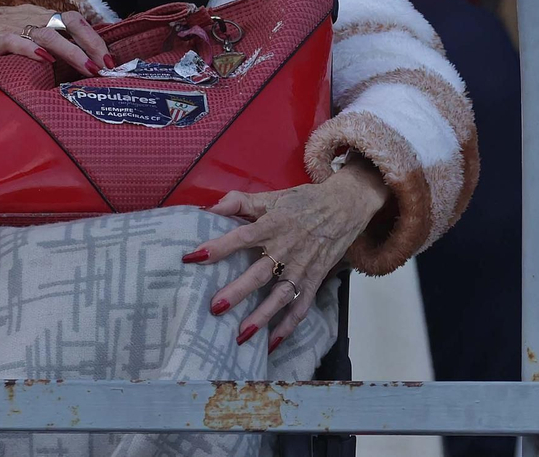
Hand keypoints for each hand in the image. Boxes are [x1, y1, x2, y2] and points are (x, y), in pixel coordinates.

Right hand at [0, 6, 110, 78]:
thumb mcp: (9, 38)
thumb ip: (34, 45)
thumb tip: (66, 65)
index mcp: (31, 15)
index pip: (72, 19)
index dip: (95, 36)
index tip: (111, 58)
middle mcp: (23, 16)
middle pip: (68, 22)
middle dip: (92, 43)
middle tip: (109, 65)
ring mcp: (6, 26)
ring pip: (48, 32)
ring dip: (72, 51)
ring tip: (89, 68)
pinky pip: (14, 41)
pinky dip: (31, 48)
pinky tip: (45, 58)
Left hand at [182, 157, 390, 351]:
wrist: (345, 206)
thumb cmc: (303, 201)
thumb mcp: (272, 196)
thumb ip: (239, 201)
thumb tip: (208, 208)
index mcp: (272, 224)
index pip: (242, 237)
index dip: (218, 247)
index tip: (193, 257)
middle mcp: (287, 248)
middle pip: (260, 273)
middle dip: (238, 291)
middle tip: (215, 307)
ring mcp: (302, 267)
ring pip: (281, 296)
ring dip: (262, 316)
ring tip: (241, 335)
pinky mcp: (315, 279)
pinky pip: (302, 306)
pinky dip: (288, 327)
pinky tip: (271, 343)